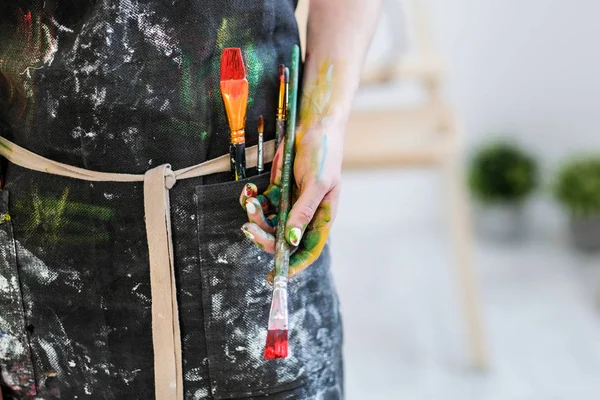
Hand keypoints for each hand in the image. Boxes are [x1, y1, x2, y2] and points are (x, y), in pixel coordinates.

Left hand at [239, 121, 342, 281]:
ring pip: (268, 224)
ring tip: (251, 200)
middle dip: (264, 237)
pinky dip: (252, 201)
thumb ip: (303, 212)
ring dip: (255, 216)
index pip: (308, 251)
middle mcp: (305, 216)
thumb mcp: (317, 184)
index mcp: (321, 218)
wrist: (314, 127)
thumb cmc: (324, 155)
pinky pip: (261, 205)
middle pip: (282, 240)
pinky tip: (250, 190)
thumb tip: (292, 240)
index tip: (275, 276)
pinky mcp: (278, 192)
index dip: (293, 266)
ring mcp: (290, 205)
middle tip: (248, 229)